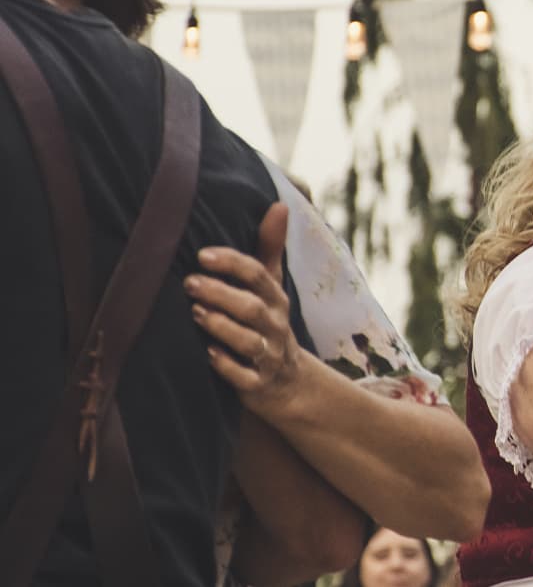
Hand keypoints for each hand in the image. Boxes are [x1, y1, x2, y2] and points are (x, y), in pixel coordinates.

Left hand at [186, 203, 304, 416]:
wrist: (287, 382)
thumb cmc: (268, 323)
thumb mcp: (272, 286)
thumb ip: (269, 248)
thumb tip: (279, 204)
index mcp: (276, 298)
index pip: (258, 275)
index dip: (232, 264)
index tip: (202, 255)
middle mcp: (275, 326)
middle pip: (252, 308)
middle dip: (222, 294)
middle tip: (189, 283)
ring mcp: (268, 356)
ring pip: (249, 341)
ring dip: (222, 327)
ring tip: (195, 313)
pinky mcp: (258, 384)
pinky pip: (245, 376)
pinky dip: (228, 366)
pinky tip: (208, 354)